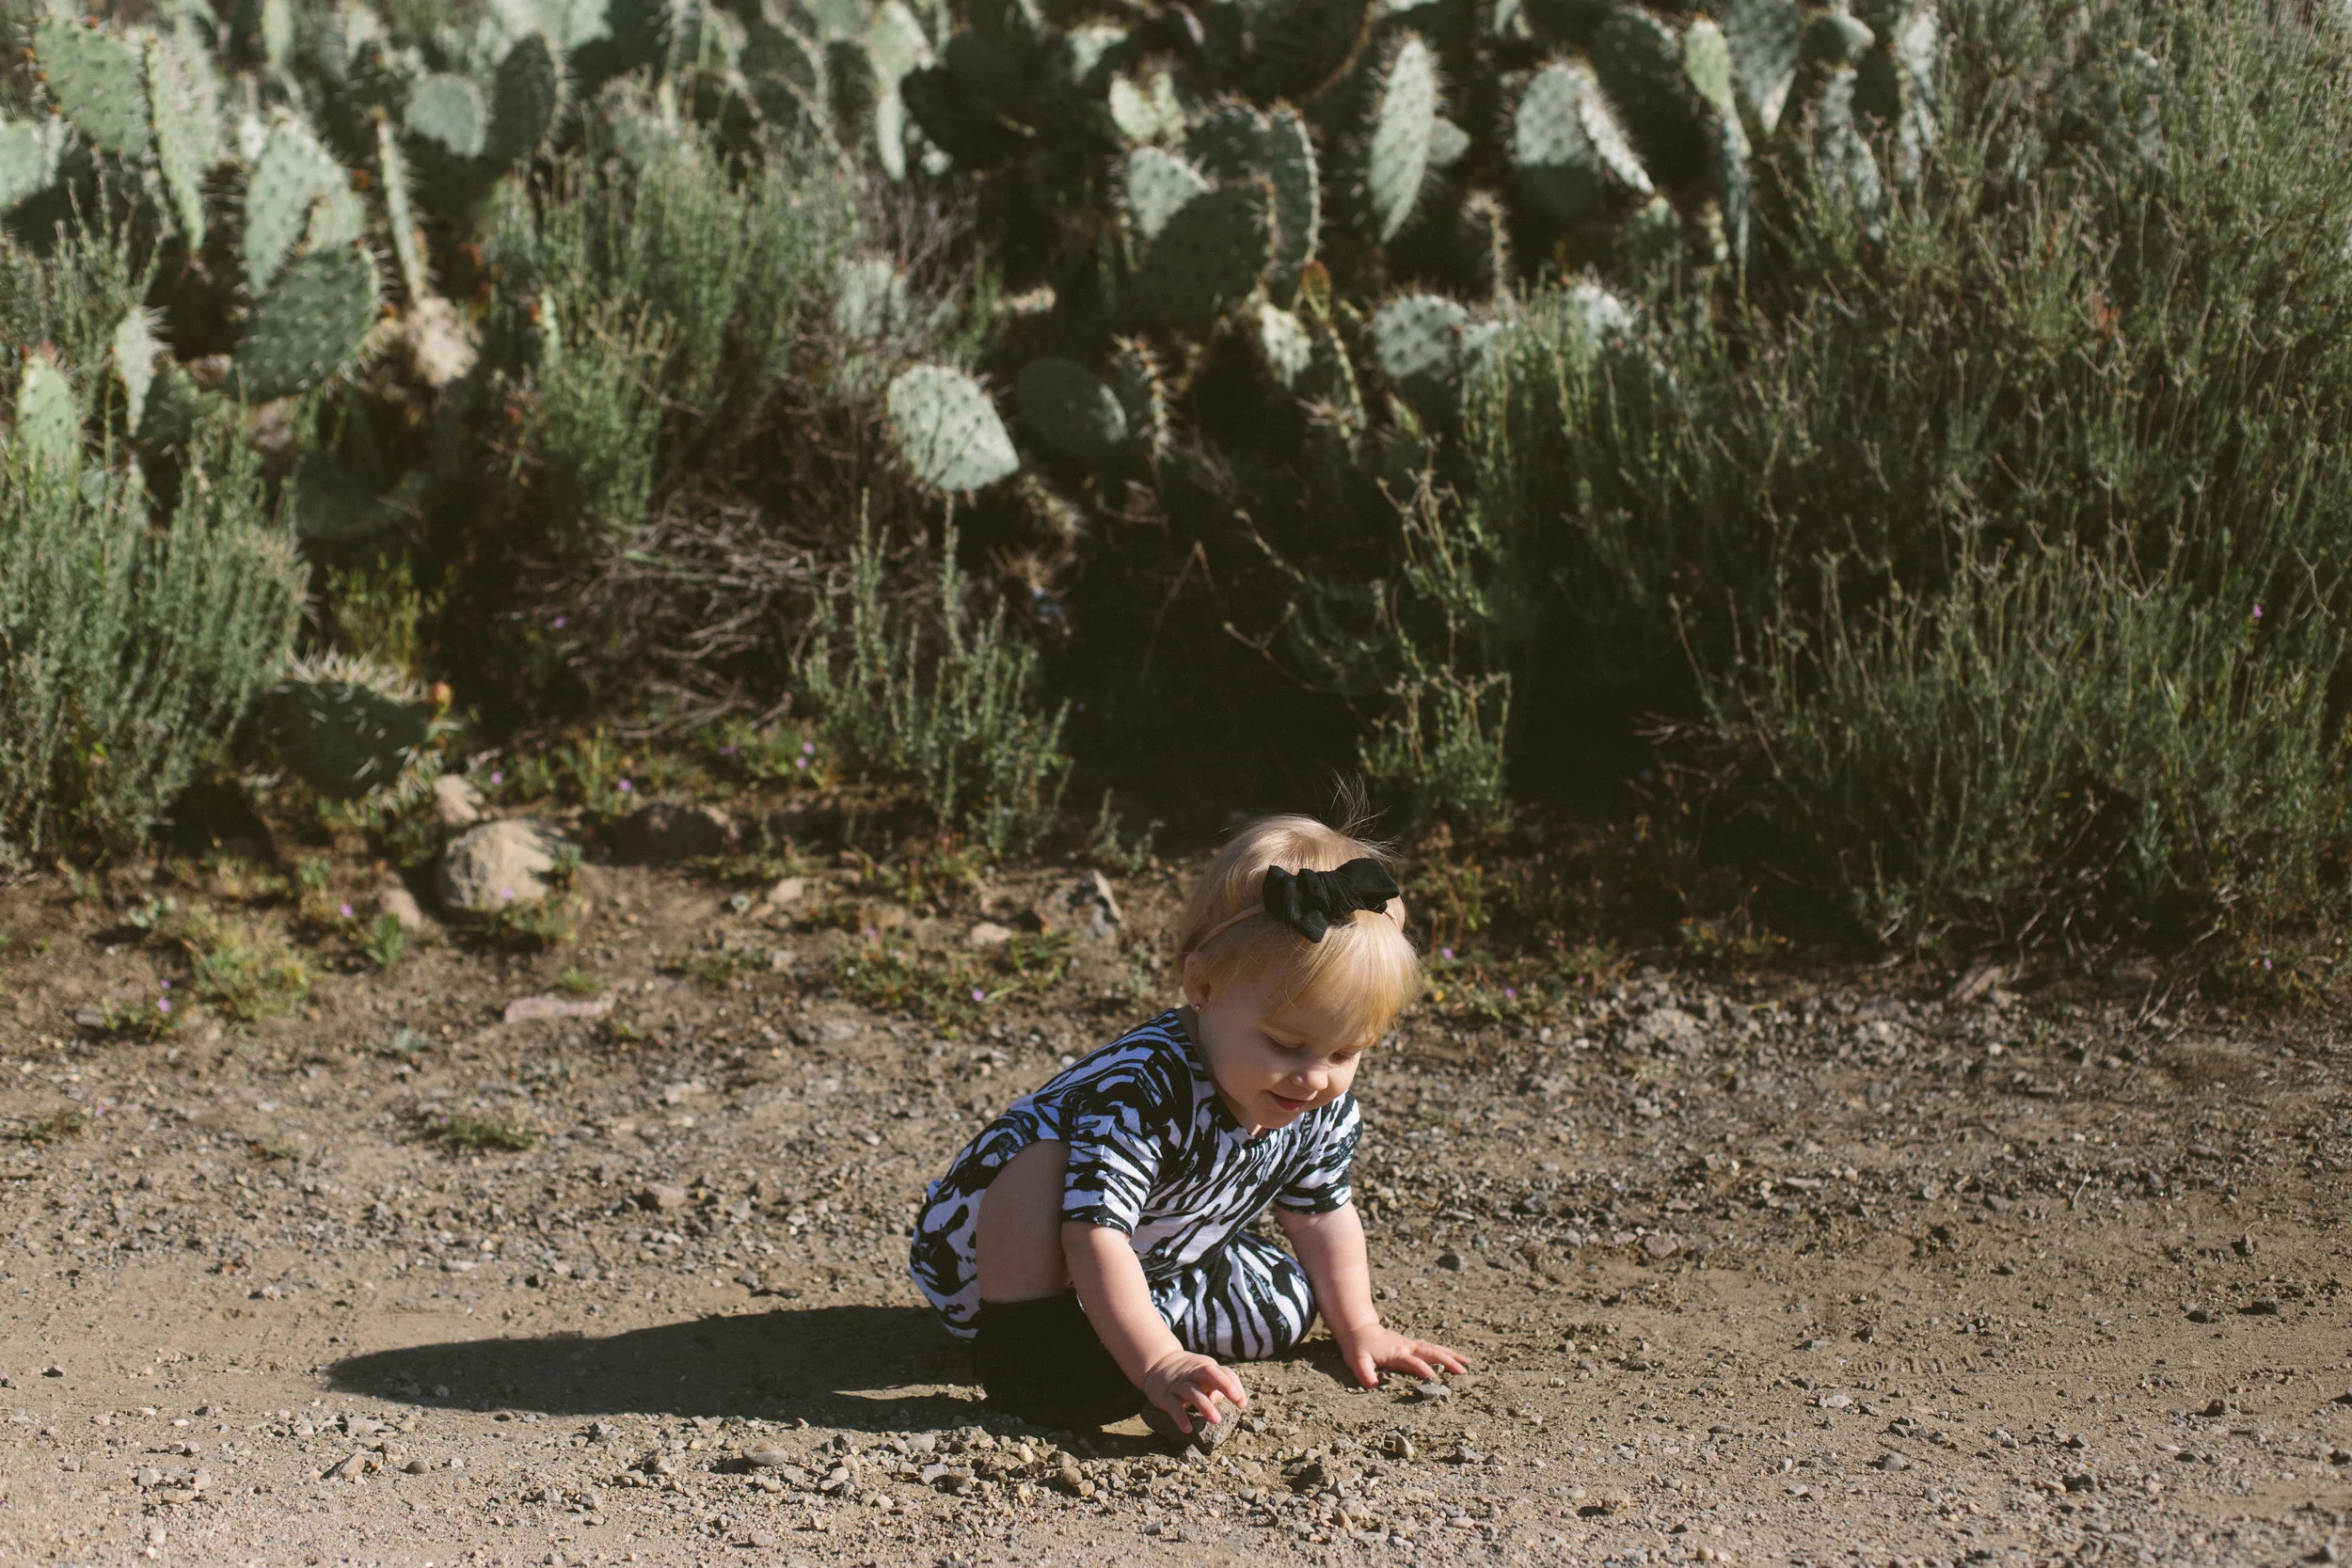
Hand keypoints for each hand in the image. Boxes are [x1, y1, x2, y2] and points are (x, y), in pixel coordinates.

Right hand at [1141, 1349, 1248, 1434]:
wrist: (1156, 1365)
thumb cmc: (1188, 1374)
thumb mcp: (1203, 1374)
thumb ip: (1217, 1386)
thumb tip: (1224, 1400)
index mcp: (1205, 1367)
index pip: (1224, 1372)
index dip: (1235, 1386)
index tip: (1242, 1404)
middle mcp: (1192, 1373)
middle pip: (1209, 1373)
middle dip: (1224, 1384)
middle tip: (1236, 1399)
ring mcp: (1178, 1384)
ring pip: (1193, 1392)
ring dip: (1205, 1406)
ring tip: (1216, 1420)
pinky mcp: (1165, 1396)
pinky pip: (1174, 1407)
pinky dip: (1180, 1417)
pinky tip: (1188, 1429)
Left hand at [1334, 1322, 1468, 1389]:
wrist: (1359, 1328)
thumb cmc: (1358, 1347)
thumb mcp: (1357, 1361)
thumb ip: (1365, 1374)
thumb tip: (1373, 1387)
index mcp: (1397, 1353)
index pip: (1414, 1362)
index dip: (1425, 1370)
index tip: (1437, 1380)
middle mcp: (1407, 1347)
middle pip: (1431, 1353)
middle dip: (1447, 1362)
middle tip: (1463, 1372)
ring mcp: (1411, 1344)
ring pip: (1435, 1349)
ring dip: (1451, 1355)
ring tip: (1468, 1362)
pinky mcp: (1413, 1344)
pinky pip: (1432, 1347)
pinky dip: (1445, 1351)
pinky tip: (1456, 1357)